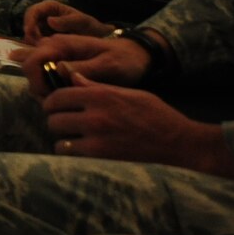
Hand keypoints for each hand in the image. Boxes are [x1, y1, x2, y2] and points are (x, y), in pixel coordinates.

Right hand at [20, 33, 151, 94]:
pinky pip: (44, 74)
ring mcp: (57, 54)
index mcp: (64, 44)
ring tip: (64, 100)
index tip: (50, 96)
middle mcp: (55, 46)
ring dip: (44, 88)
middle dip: (38, 86)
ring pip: (35, 72)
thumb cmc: (125, 60)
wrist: (137, 56)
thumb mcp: (108, 65)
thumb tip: (57, 69)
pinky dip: (50, 86)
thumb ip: (83, 67)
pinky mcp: (60, 62)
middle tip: (58, 101)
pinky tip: (65, 95)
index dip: (35, 79)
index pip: (33, 59)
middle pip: (29, 67)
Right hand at [22, 0, 114, 43]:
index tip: (31, 32)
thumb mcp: (82, 22)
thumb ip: (67, 21)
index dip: (30, 21)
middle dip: (30, 34)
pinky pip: (35, 43)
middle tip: (36, 45)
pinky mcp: (44, 40)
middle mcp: (44, 16)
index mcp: (50, 7)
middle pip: (28, 22)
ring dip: (33, 42)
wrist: (98, 40)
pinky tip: (45, 54)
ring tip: (43, 51)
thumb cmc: (90, 27)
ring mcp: (43, 28)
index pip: (33, 11)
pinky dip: (37, 48)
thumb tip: (50, 21)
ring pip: (30, 34)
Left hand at [39, 78, 233, 176]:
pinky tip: (80, 150)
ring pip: (58, 136)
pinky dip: (71, 152)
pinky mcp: (101, 156)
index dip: (53, 101)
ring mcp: (97, 137)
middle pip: (53, 116)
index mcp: (101, 95)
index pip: (58, 95)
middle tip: (64, 123)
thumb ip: (97, 87)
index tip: (56, 107)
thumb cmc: (157, 115)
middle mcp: (95, 115)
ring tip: (72, 138)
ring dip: (62, 137)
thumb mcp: (129, 93)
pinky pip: (70, 153)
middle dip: (55, 119)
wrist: (180, 143)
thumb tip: (72, 78)